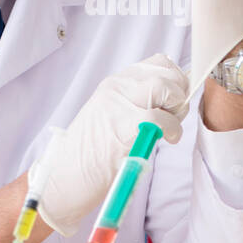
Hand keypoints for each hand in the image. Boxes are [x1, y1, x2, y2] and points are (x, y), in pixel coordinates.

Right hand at [37, 55, 188, 237]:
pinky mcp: (123, 128)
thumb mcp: (111, 116)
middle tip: (176, 116)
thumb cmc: (90, 155)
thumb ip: (137, 103)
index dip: (175, 79)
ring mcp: (118, 106)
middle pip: (165, 73)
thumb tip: (174, 99)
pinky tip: (167, 139)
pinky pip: (161, 118)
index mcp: (114, 84)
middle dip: (181, 94)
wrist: (62, 179)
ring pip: (165, 89)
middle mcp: (115, 89)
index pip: (157, 63)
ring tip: (170, 130)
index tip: (177, 99)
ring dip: (177, 110)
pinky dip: (173, 129)